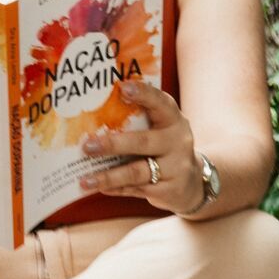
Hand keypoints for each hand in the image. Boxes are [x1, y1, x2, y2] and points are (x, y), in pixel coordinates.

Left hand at [78, 81, 202, 215]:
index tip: (122, 88)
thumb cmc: (164, 148)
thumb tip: (92, 117)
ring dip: (109, 176)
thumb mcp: (160, 129)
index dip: (143, 94)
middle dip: (113, 144)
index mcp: (173, 119)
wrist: (193, 182)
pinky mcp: (171, 190)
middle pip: (143, 142)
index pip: (160, 102)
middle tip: (87, 146)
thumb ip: (138, 121)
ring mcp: (176, 168)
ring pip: (137, 172)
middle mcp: (177, 141)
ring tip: (86, 180)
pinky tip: (99, 188)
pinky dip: (116, 189)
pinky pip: (138, 190)